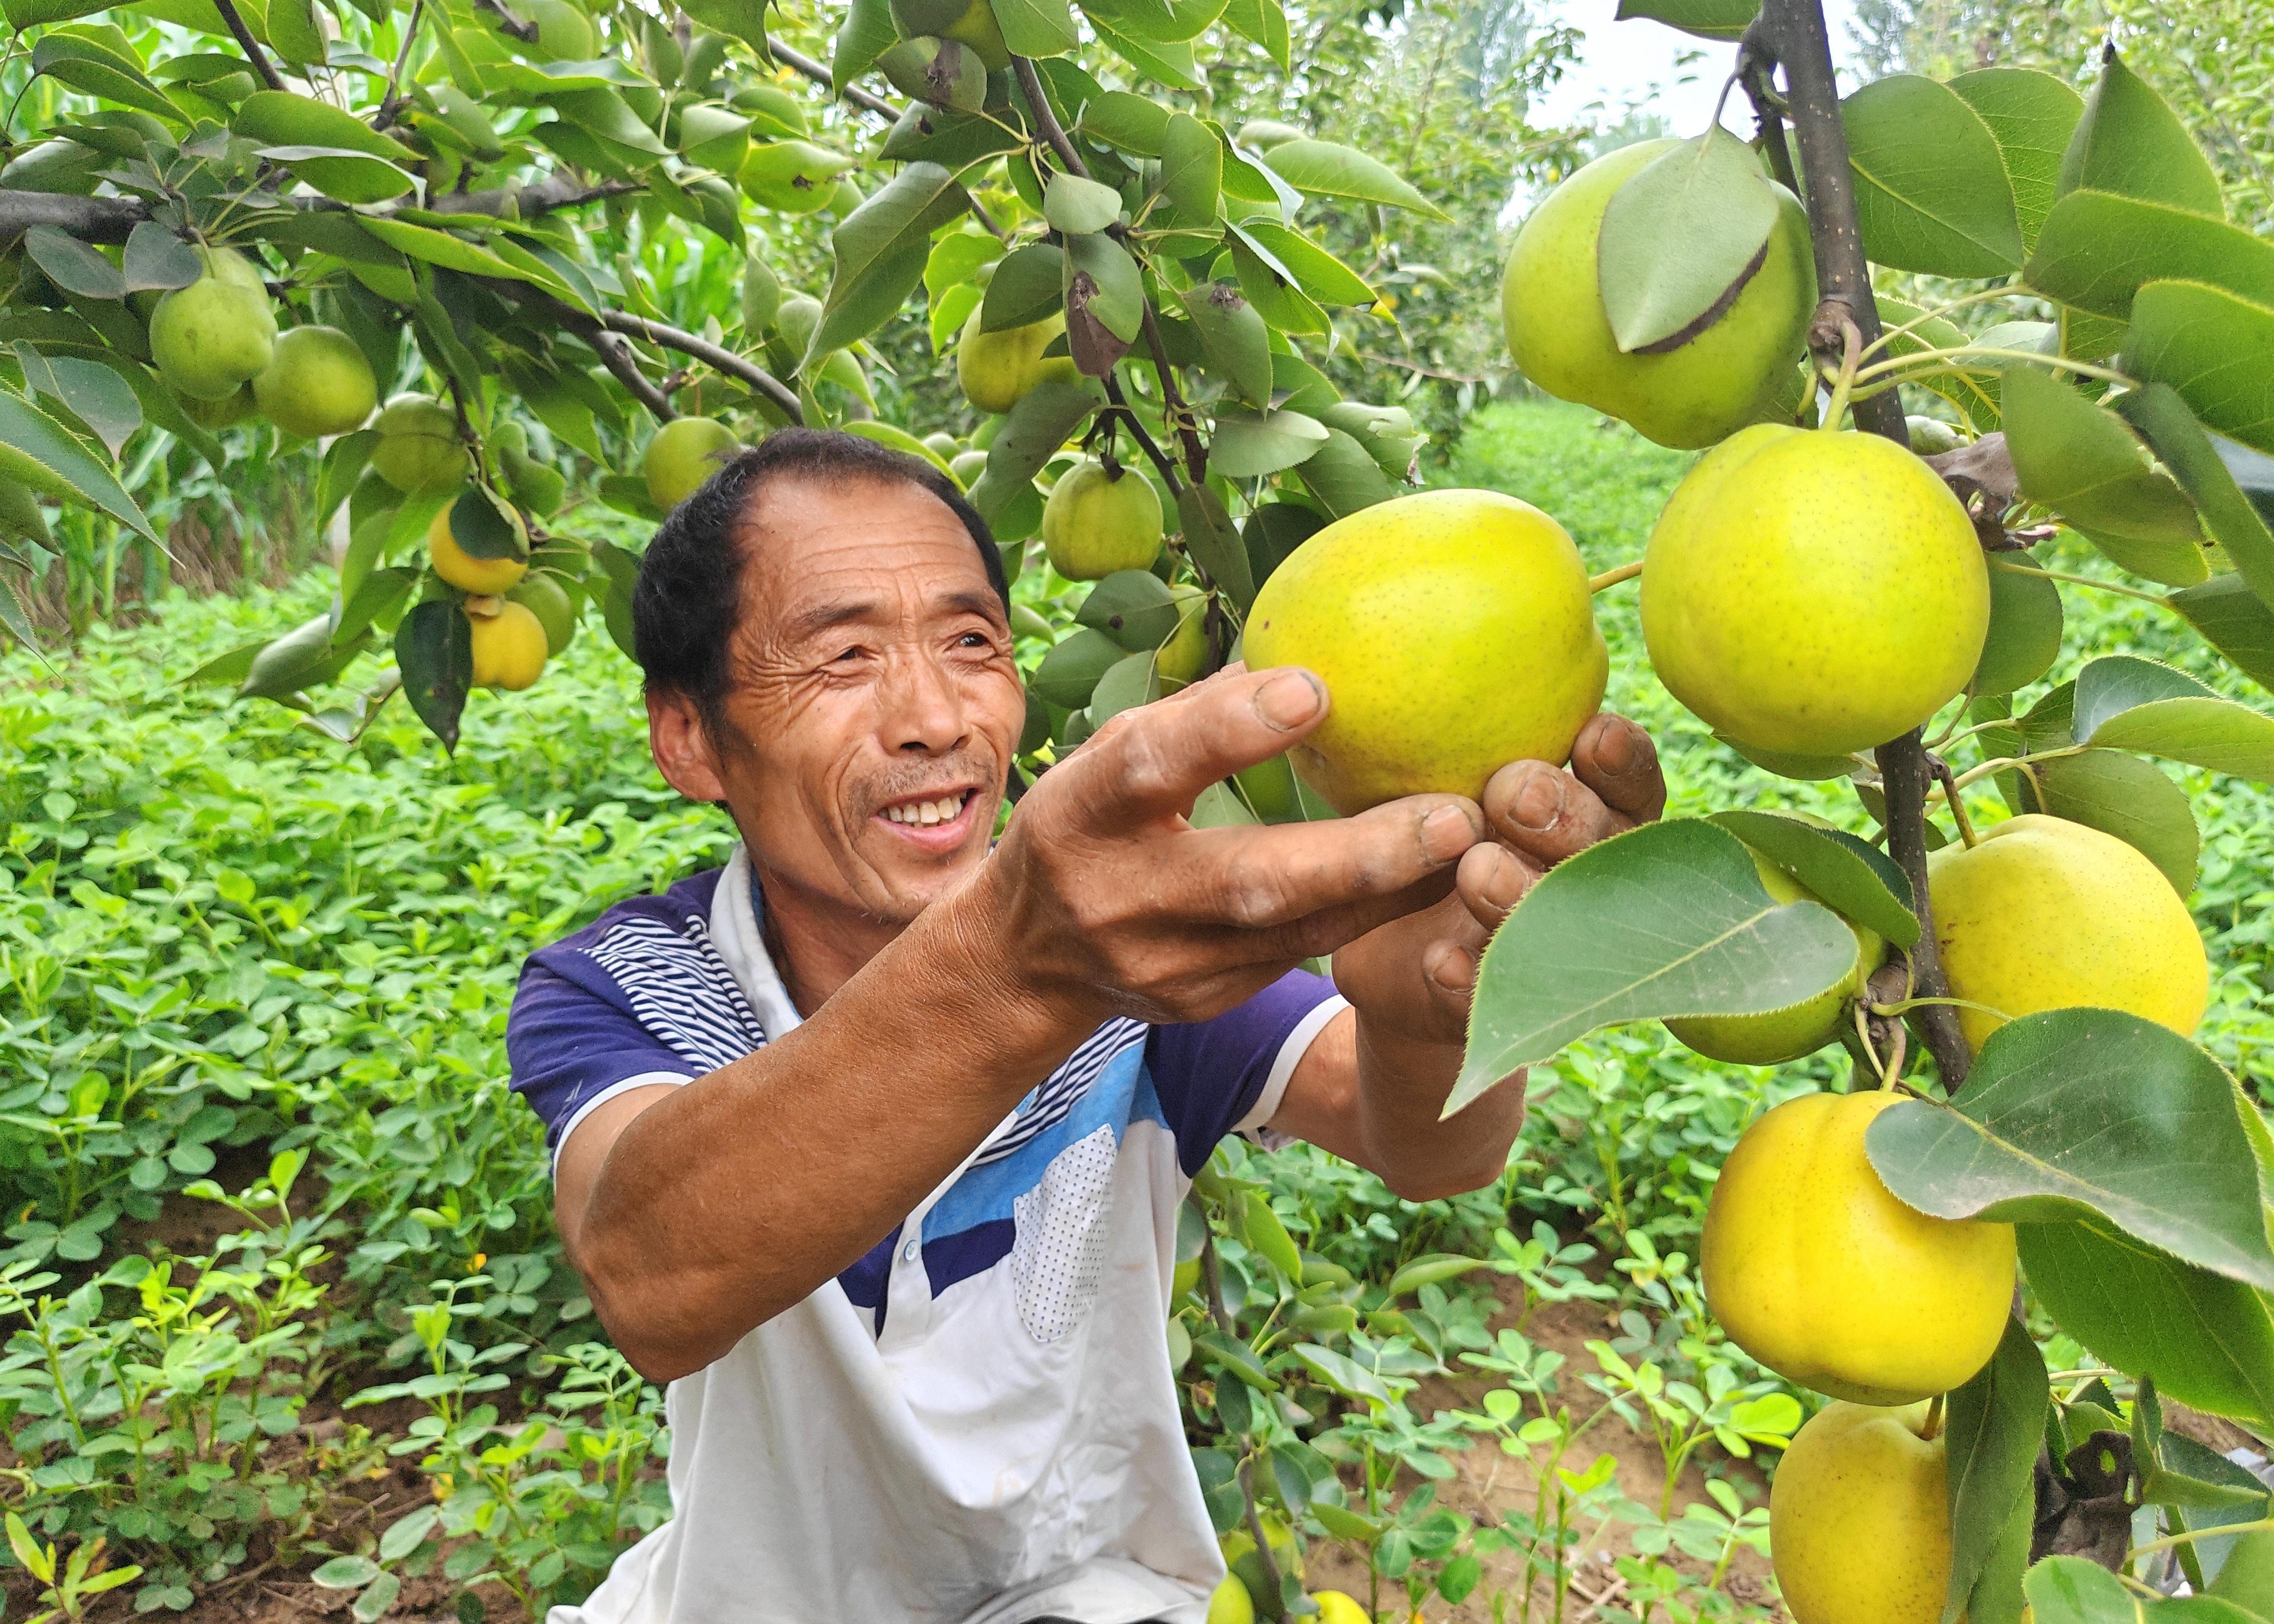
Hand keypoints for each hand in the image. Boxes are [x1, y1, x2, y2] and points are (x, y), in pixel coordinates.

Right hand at [954, 664, 1484, 1031]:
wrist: (1029, 958)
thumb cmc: (1089, 821)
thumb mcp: (1108, 754)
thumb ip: (1194, 714)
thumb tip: (1298, 651)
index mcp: (1082, 810)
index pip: (1151, 764)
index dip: (1229, 729)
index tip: (1317, 688)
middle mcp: (1120, 896)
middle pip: (1246, 882)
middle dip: (1358, 853)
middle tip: (1454, 817)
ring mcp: (1165, 963)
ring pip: (1295, 934)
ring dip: (1392, 891)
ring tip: (1471, 848)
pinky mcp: (1204, 1000)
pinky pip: (1300, 957)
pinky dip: (1367, 916)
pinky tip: (1430, 884)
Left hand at [1334, 713, 1667, 1046]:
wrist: (1383, 954)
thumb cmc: (1418, 838)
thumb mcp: (1418, 782)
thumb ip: (1429, 739)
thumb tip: (1353, 672)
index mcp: (1585, 810)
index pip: (1625, 779)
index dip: (1620, 758)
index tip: (1589, 732)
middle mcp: (1586, 879)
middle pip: (1608, 847)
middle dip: (1569, 818)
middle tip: (1515, 792)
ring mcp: (1547, 950)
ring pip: (1561, 926)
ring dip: (1521, 896)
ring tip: (1477, 872)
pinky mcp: (1487, 1009)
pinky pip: (1485, 998)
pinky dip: (1464, 978)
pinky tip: (1440, 959)